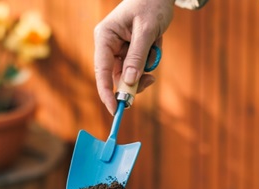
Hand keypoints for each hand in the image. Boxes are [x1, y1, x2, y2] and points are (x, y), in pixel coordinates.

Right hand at [93, 0, 173, 114]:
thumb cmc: (151, 4)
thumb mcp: (146, 29)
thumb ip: (137, 56)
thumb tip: (130, 81)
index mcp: (104, 37)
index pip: (101, 71)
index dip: (106, 92)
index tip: (115, 109)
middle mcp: (108, 45)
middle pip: (115, 76)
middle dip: (133, 81)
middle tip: (150, 80)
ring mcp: (119, 49)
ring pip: (129, 74)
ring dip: (145, 68)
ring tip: (156, 48)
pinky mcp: (130, 51)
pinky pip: (138, 67)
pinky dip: (150, 62)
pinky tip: (156, 44)